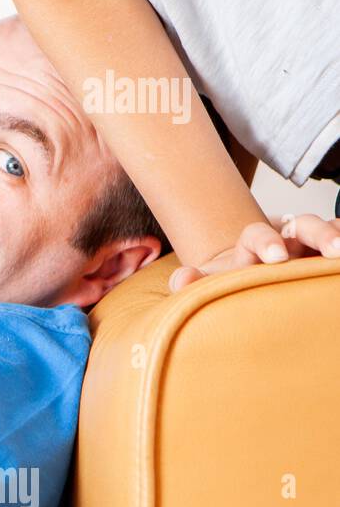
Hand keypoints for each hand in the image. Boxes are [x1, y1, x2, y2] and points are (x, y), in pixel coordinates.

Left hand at [169, 214, 339, 291]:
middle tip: (335, 249)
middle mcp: (288, 240)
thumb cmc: (231, 280)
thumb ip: (193, 281)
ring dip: (339, 237)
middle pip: (305, 225)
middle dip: (320, 234)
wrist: (248, 278)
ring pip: (330, 232)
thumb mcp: (210, 280)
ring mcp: (311, 247)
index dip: (266, 241)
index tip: (276, 257)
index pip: (258, 235)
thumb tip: (182, 280)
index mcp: (254, 245)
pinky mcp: (325, 257)